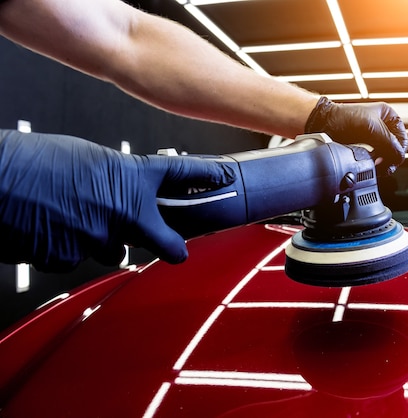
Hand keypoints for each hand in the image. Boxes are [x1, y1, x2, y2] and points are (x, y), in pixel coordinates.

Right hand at [0, 130, 234, 271]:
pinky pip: (76, 257)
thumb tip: (121, 196)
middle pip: (162, 240)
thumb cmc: (33, 160)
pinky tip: (47, 226)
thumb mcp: (86, 159)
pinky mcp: (71, 258)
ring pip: (110, 249)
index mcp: (129, 176)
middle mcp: (123, 210)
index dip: (207, 177)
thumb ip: (114, 181)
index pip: (181, 174)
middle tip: (176, 250)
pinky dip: (65, 245)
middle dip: (170, 245)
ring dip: (98, 238)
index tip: (224, 179)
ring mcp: (98, 238)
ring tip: (68, 215)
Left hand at [304, 96, 407, 174]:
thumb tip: (399, 157)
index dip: (399, 150)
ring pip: (386, 155)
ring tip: (376, 165)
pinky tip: (370, 164)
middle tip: (385, 166)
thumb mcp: (373, 128)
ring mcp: (374, 137)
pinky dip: (375, 163)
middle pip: (395, 149)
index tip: (393, 159)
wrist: (324, 123)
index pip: (403, 138)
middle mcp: (383, 126)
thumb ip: (389, 143)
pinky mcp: (365, 147)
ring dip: (383, 162)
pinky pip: (376, 159)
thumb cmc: (344, 118)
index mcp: (389, 116)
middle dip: (390, 158)